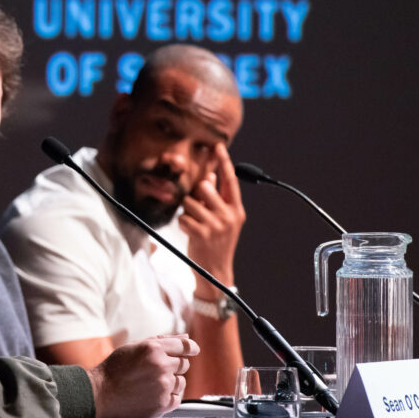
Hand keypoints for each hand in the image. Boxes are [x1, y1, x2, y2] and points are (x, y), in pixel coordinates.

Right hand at [86, 335, 199, 417]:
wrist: (100, 394)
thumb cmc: (114, 369)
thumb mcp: (135, 347)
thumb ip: (162, 341)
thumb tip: (186, 338)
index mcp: (154, 348)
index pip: (185, 346)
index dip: (191, 348)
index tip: (193, 350)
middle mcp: (161, 366)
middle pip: (184, 364)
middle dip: (174, 366)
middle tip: (156, 371)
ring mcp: (163, 386)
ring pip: (181, 382)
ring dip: (171, 382)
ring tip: (151, 384)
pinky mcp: (162, 404)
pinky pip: (177, 398)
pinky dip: (169, 396)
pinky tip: (155, 394)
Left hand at [179, 142, 245, 293]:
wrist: (215, 271)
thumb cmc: (217, 242)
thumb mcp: (223, 220)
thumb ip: (217, 198)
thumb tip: (210, 177)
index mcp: (236, 210)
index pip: (230, 180)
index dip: (223, 162)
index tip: (217, 146)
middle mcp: (228, 215)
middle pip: (205, 187)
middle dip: (196, 194)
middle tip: (198, 208)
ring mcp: (216, 225)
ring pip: (190, 202)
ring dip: (187, 211)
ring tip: (195, 223)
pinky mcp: (201, 234)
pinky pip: (183, 218)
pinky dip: (183, 224)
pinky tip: (190, 232)